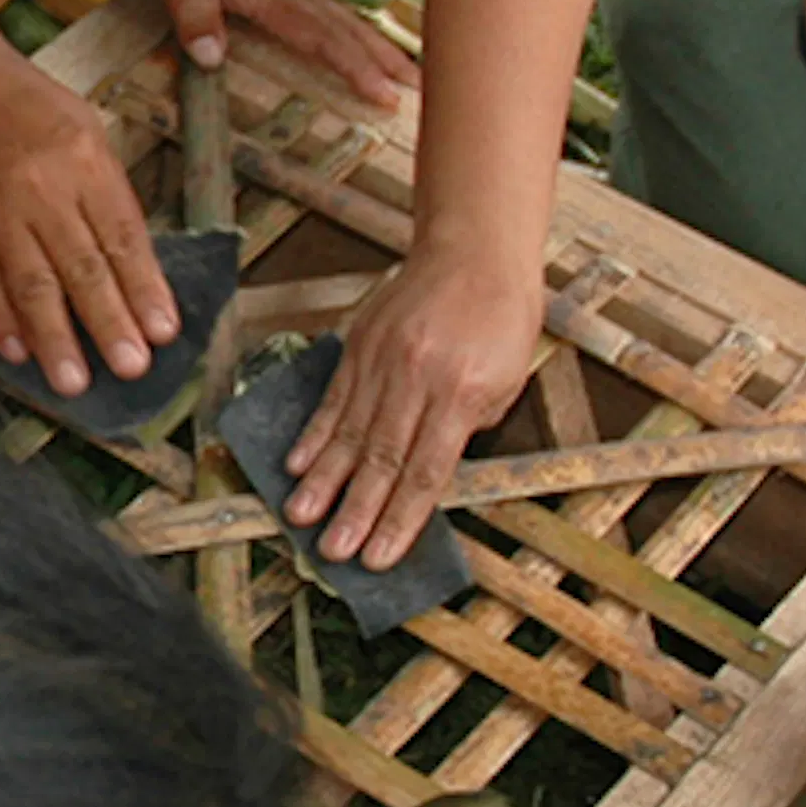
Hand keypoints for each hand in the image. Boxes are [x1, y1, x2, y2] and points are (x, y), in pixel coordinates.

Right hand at [0, 46, 178, 398]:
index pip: (122, 237)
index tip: (163, 330)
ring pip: (30, 284)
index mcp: (83, 161)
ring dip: (54, 338)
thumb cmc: (30, 110)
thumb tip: (135, 269)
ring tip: (73, 381)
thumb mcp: (88, 133)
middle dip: (109, 323)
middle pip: (81, 267)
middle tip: (131, 367)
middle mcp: (40, 189)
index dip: (144, 288)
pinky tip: (19, 352)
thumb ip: (109, 197)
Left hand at [138, 0, 412, 108]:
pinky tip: (380, 59)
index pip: (321, 34)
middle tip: (419, 97)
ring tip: (416, 83)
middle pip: (349, 31)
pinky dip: (364, 43)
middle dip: (387, 63)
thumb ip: (193, 12)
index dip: (353, 65)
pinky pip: (337, 23)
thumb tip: (210, 56)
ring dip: (385, 53)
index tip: (381, 92)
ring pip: (350, 26)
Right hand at [278, 247, 544, 568]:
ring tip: (301, 515)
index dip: (400, 518)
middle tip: (332, 550)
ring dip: (324, 479)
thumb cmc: (501, 318)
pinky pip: (334, 396)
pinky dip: (314, 433)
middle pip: (381, 458)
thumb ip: (468, 427)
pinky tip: (296, 462)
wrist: (475, 251)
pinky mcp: (359, 345)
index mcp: (462, 395)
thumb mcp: (508, 381)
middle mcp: (418, 380)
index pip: (425, 471)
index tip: (379, 555)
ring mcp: (383, 361)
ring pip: (349, 431)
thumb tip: (430, 467)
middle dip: (355, 510)